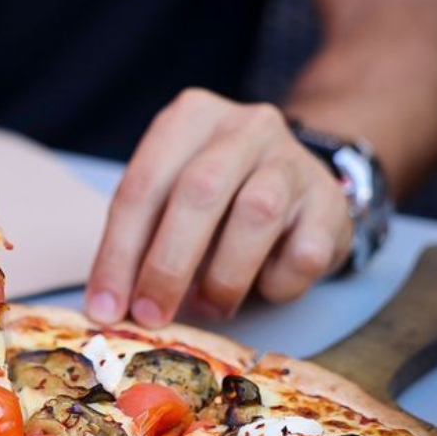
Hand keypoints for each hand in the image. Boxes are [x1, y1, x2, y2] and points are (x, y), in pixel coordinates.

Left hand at [85, 88, 352, 326]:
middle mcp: (244, 126)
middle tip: (150, 316)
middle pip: (198, 192)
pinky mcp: (331, 201)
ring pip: (255, 215)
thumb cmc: (220, 200)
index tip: (105, 309)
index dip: (118, 253)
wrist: (300, 182)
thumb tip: (110, 306)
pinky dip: (276, 284)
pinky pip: (303, 252)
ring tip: (210, 307)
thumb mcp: (171, 203)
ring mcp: (292, 159)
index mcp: (189, 119)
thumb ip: (141, 241)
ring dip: (224, 277)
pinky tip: (264, 287)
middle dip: (167, 265)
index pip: (141, 187)